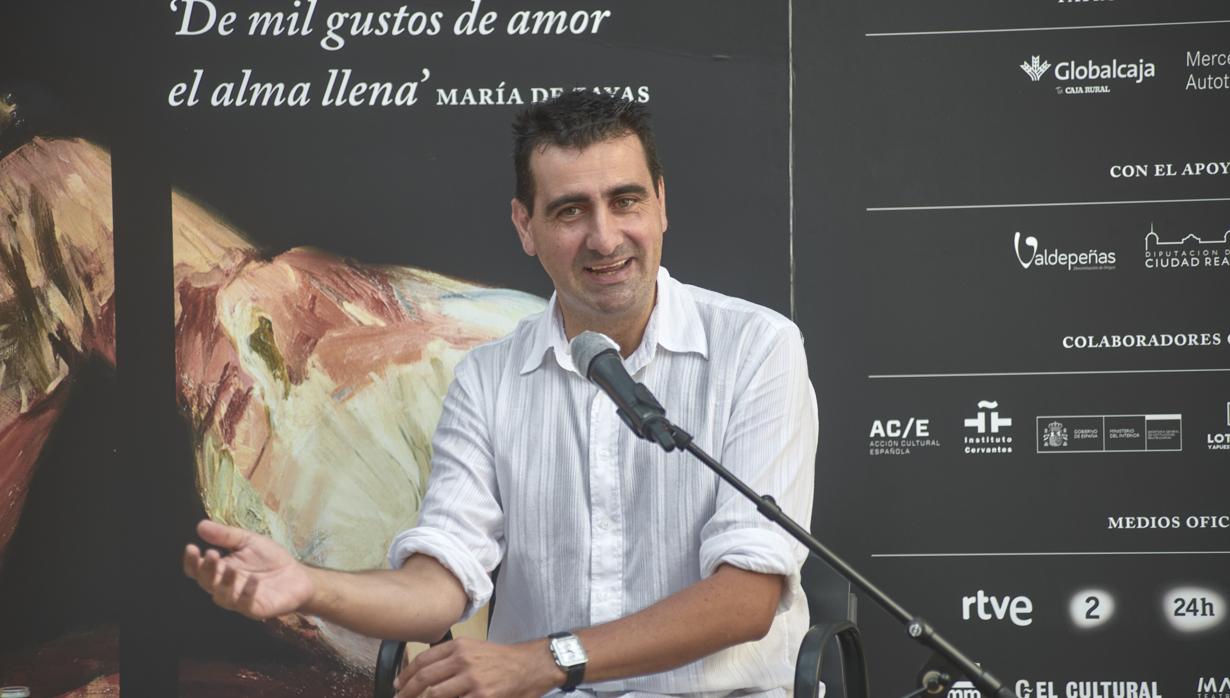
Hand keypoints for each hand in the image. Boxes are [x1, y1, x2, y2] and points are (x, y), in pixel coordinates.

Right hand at [182, 519, 314, 619]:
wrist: (298, 575)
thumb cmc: (270, 559)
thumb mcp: (248, 541)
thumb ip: (226, 535)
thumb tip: (200, 526)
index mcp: (220, 570)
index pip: (198, 570)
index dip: (192, 561)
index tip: (191, 547)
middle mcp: (226, 587)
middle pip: (207, 583)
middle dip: (206, 570)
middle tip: (212, 554)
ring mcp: (240, 600)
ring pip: (223, 597)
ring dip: (224, 583)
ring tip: (231, 567)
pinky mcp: (256, 609)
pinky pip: (247, 605)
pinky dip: (248, 593)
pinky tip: (253, 580)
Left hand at [393, 637, 564, 697]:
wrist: (530, 666)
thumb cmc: (502, 659)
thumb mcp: (475, 648)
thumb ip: (451, 657)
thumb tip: (426, 673)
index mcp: (459, 646)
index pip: (423, 660)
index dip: (406, 675)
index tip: (398, 684)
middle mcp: (463, 660)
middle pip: (424, 679)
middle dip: (407, 692)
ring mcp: (471, 680)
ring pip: (434, 694)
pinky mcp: (481, 696)